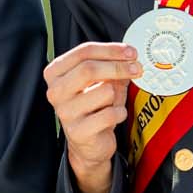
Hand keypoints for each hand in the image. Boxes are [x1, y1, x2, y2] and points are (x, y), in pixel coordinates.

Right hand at [41, 41, 139, 192]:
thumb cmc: (92, 107)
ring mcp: (65, 112)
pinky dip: (120, 113)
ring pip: (105, 91)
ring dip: (117, 95)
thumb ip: (108, 66)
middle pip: (89, 69)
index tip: (130, 52)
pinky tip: (115, 116)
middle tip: (136, 68)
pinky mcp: (78, 131)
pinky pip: (111, 113)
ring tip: (113, 102)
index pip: (83, 52)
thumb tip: (129, 57)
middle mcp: (55, 92)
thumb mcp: (96, 81)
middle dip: (118, 67)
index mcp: (55, 74)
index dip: (111, 49)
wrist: (87, 142)